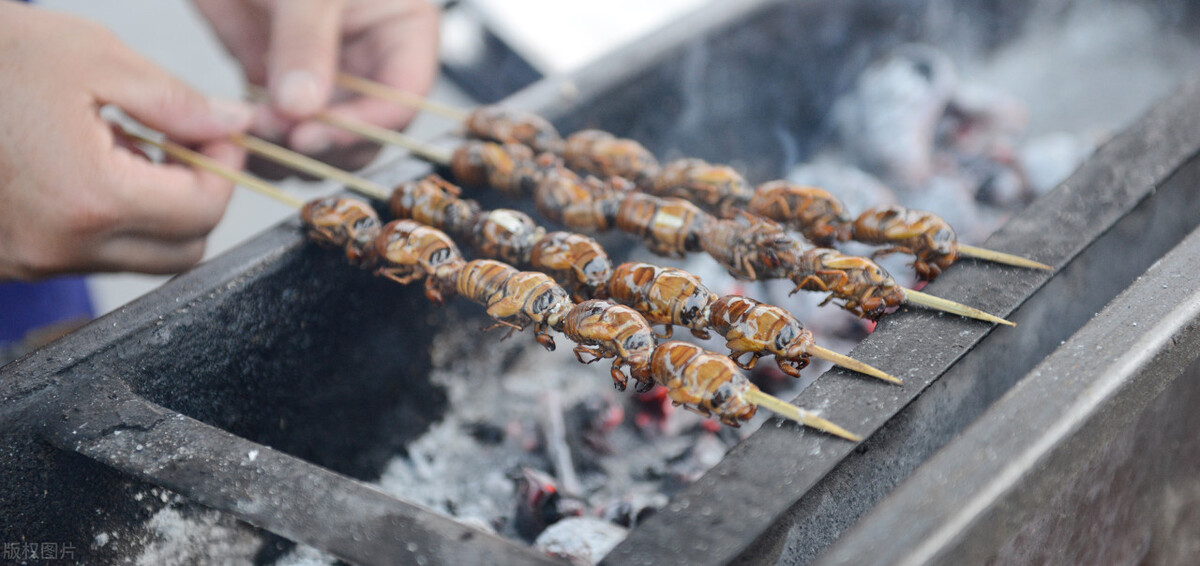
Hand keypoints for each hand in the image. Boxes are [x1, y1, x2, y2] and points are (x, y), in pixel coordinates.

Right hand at [0, 3, 251, 280]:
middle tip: (186, 144)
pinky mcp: (11, 260)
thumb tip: (232, 124)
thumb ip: (176, 101)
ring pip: (138, 258)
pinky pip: (88, 255)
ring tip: (126, 147)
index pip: (203, 211)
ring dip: (156, 211)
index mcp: (90, 198)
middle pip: (182, 251)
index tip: (220, 133)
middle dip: (199, 198)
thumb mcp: (91, 58)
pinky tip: (87, 166)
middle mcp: (61, 246)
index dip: (225, 168)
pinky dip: (110, 219)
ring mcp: (31, 260)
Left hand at [193, 0, 439, 169]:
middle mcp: (368, 58)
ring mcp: (321, 70)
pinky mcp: (275, 76)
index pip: (402, 97)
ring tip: (256, 135)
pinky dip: (260, 136)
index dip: (365, 123)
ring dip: (290, 147)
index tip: (316, 133)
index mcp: (400, 30)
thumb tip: (301, 107)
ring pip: (321, 133)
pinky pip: (277, 122)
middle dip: (326, 140)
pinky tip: (239, 134)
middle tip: (283, 138)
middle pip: (365, 128)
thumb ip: (305, 43)